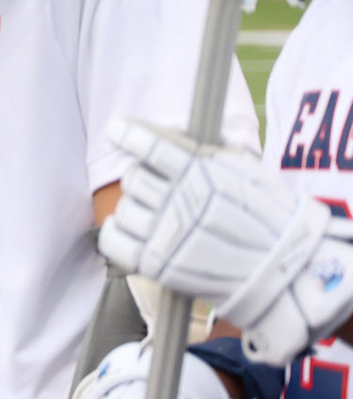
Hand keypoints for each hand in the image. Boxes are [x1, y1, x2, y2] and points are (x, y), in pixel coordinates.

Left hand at [100, 118, 352, 363]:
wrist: (284, 268)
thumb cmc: (268, 214)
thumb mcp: (244, 168)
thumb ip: (204, 150)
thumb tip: (167, 132)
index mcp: (201, 174)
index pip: (150, 146)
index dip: (128, 134)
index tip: (116, 129)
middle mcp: (179, 202)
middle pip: (134, 177)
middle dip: (143, 176)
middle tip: (158, 184)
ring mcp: (166, 235)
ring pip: (125, 208)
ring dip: (135, 207)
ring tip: (156, 212)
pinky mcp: (157, 265)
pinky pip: (114, 242)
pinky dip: (116, 232)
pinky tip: (130, 228)